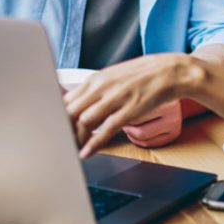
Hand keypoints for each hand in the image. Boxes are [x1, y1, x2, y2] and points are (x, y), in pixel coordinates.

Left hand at [64, 54, 189, 158]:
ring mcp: (115, 98)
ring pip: (85, 120)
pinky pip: (106, 129)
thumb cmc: (141, 75)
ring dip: (76, 137)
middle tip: (59, 142)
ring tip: (72, 148)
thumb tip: (78, 102)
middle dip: (63, 128)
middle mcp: (102, 86)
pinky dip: (94, 143)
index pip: (67, 99)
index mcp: (96, 79)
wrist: (170, 71)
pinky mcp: (129, 110)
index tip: (53, 128)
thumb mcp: (113, 77)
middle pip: (71, 110)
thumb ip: (95, 90)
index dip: (57, 116)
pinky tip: (87, 152)